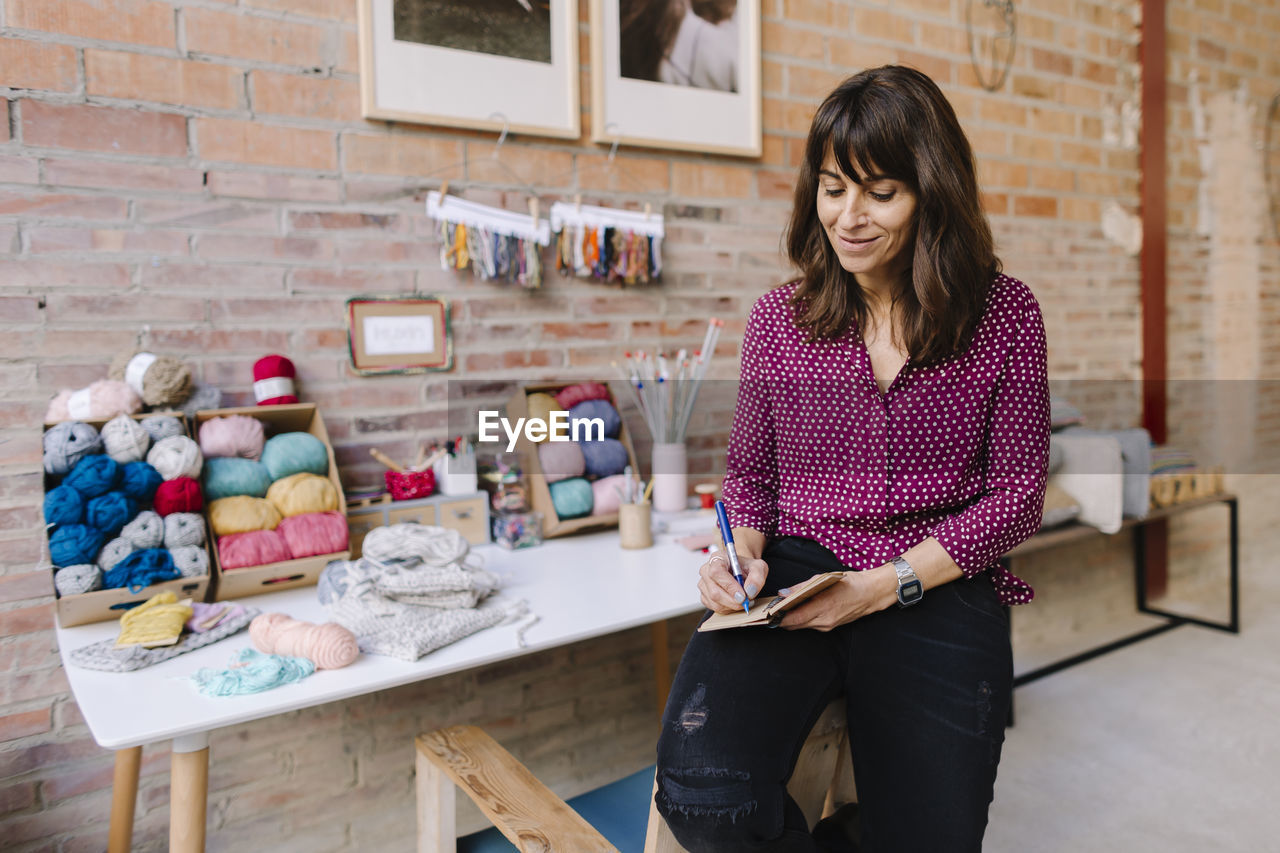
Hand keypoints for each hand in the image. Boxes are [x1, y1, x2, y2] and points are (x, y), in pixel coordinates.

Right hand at [698, 550, 767, 613]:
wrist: (740, 571)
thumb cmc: (746, 567)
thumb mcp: (758, 567)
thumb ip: (757, 577)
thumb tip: (750, 591)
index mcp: (717, 558)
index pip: (717, 572)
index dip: (729, 586)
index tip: (742, 595)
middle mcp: (706, 570)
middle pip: (714, 591)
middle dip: (733, 601)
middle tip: (746, 602)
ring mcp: (703, 584)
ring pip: (715, 602)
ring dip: (732, 605)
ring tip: (742, 600)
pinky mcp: (704, 596)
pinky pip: (715, 608)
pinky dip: (728, 608)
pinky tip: (735, 602)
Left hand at [776, 565, 896, 630]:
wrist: (871, 593)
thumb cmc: (849, 583)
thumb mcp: (823, 579)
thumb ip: (801, 587)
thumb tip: (782, 593)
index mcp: (822, 607)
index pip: (793, 618)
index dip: (778, 618)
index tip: (766, 614)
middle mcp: (824, 621)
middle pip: (795, 625)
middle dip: (782, 619)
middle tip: (770, 611)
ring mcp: (828, 626)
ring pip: (803, 626)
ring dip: (791, 620)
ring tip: (781, 609)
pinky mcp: (831, 626)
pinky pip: (812, 625)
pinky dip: (802, 619)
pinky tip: (797, 611)